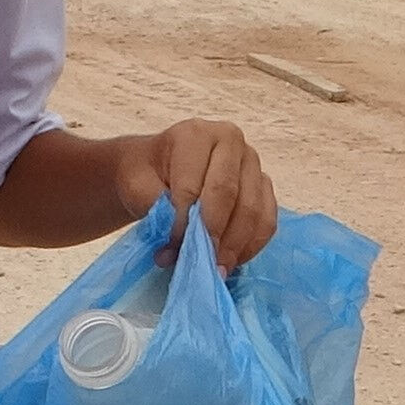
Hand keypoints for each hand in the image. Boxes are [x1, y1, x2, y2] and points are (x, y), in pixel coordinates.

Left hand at [120, 118, 278, 269]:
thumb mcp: (137, 187)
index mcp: (196, 135)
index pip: (194, 184)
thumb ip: (156, 206)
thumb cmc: (146, 177)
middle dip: (213, 235)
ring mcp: (252, 163)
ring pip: (253, 210)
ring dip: (234, 246)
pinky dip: (251, 246)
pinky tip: (230, 260)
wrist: (156, 172)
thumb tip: (179, 237)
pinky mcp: (264, 187)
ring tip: (214, 269)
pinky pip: (267, 221)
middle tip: (201, 264)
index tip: (173, 249)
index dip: (184, 222)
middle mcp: (231, 141)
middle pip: (230, 195)